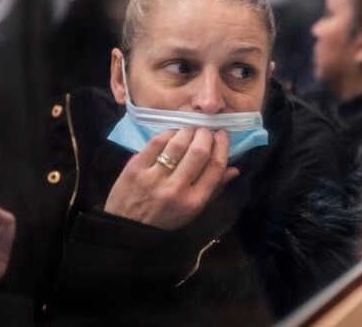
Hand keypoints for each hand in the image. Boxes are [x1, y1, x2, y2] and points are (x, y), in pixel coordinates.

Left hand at [104, 128, 239, 229]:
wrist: (127, 229)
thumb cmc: (165, 219)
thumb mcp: (193, 211)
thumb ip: (215, 189)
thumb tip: (234, 169)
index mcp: (194, 201)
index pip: (216, 166)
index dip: (222, 145)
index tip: (221, 135)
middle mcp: (176, 189)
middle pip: (199, 151)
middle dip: (206, 135)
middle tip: (205, 131)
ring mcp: (154, 178)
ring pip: (178, 143)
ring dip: (187, 131)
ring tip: (189, 131)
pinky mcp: (136, 168)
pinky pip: (156, 142)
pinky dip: (168, 133)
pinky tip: (171, 135)